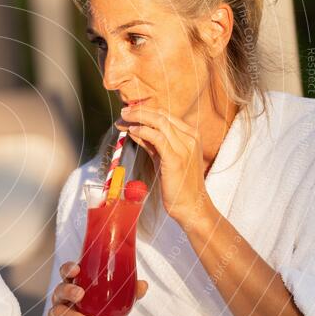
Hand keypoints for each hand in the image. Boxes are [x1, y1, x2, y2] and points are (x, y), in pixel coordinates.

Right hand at [44, 262, 147, 315]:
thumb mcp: (120, 306)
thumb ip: (130, 295)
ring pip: (59, 312)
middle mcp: (63, 298)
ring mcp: (57, 315)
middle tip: (81, 295)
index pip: (67, 272)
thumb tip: (143, 284)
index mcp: (76, 285)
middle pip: (60, 290)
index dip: (68, 269)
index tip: (76, 269)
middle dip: (69, 291)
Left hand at [116, 106, 213, 227]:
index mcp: (191, 135)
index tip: (128, 112)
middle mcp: (190, 138)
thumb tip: (135, 129)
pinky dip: (143, 131)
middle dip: (139, 111)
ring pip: (159, 122)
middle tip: (123, 112)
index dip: (145, 110)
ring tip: (123, 118)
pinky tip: (132, 131)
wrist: (191, 205)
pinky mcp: (175, 159)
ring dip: (138, 118)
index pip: (166, 114)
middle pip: (162, 115)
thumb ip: (152, 143)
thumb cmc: (178, 183)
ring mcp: (185, 147)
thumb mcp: (164, 158)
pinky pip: (158, 138)